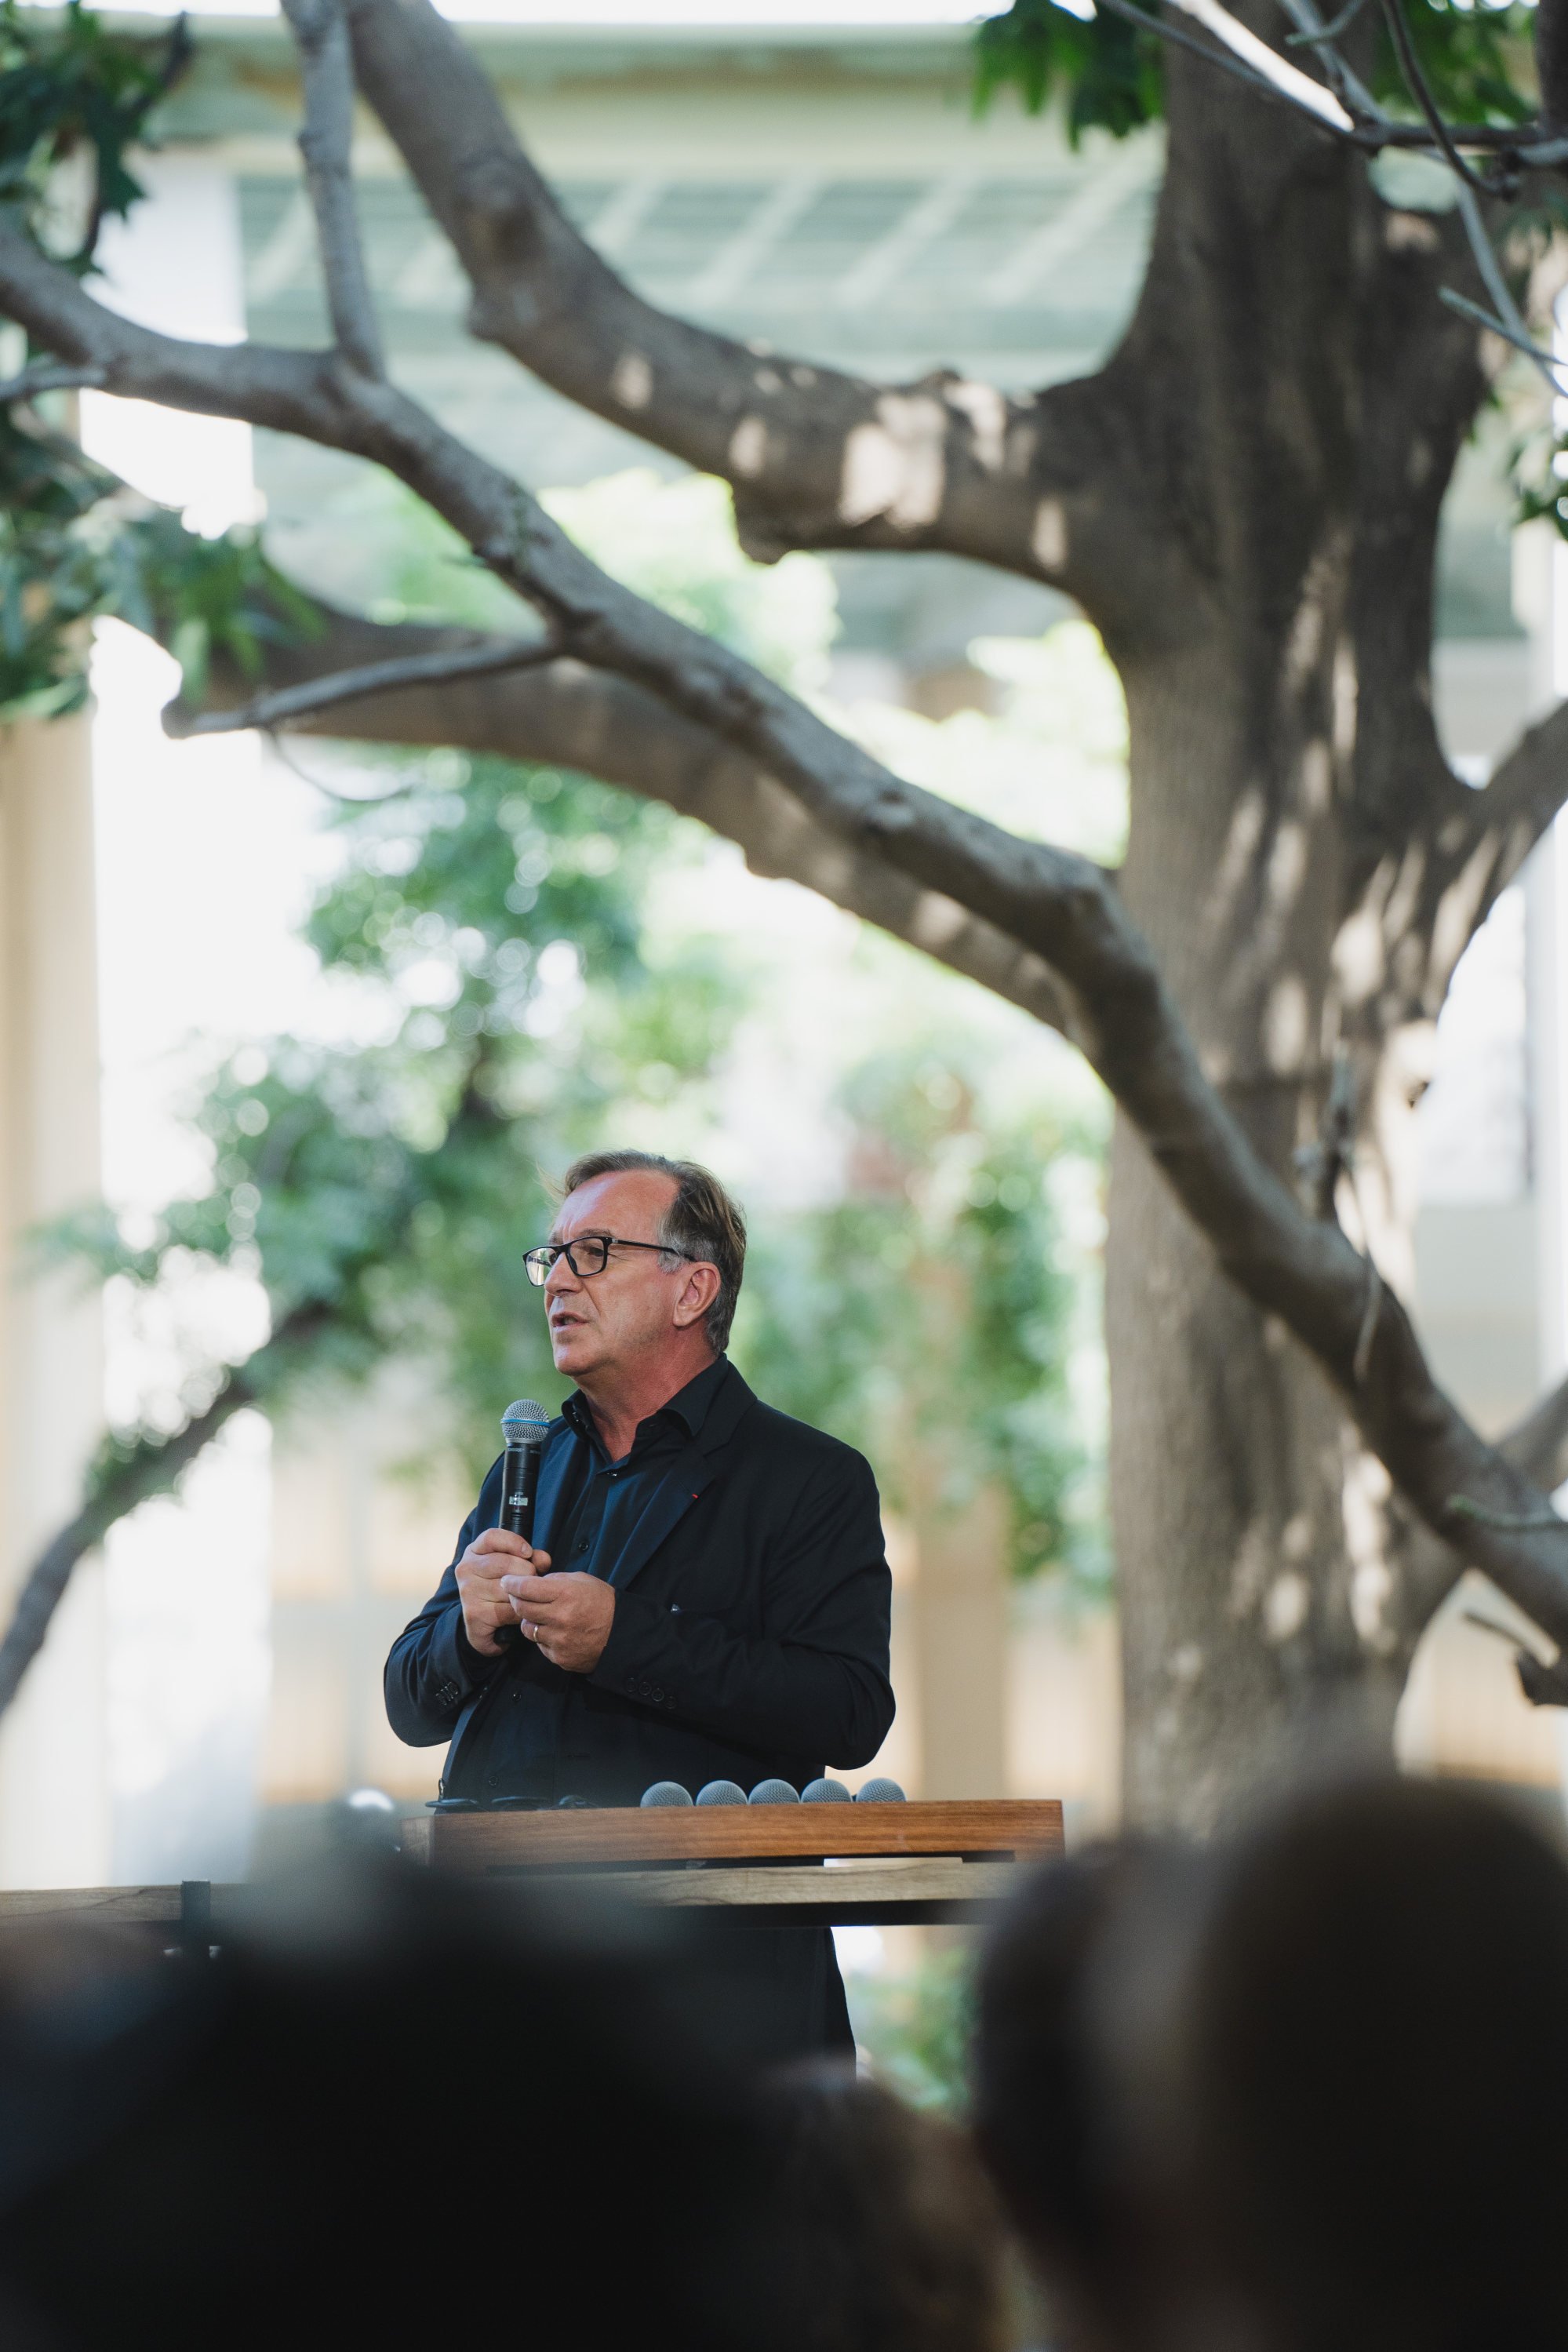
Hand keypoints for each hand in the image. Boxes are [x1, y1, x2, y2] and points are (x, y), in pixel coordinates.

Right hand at [455, 1528, 552, 1657]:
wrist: (485, 1624)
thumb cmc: (503, 1588)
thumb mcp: (516, 1567)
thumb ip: (532, 1559)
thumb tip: (543, 1560)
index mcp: (474, 1552)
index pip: (491, 1537)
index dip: (513, 1542)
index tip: (528, 1552)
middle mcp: (466, 1568)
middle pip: (504, 1563)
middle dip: (527, 1572)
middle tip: (532, 1582)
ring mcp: (467, 1591)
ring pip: (507, 1589)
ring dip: (525, 1595)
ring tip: (527, 1598)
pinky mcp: (474, 1614)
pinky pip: (508, 1611)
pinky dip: (520, 1613)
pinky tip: (520, 1614)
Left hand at [500, 1570, 615, 1674]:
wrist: (622, 1634)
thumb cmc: (603, 1603)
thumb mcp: (582, 1581)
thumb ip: (555, 1581)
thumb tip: (533, 1582)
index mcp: (566, 1594)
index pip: (526, 1588)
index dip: (512, 1583)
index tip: (506, 1581)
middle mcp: (560, 1617)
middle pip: (521, 1609)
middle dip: (516, 1600)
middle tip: (517, 1596)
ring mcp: (558, 1640)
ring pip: (528, 1629)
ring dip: (530, 1621)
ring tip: (542, 1616)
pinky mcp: (559, 1657)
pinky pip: (540, 1645)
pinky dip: (543, 1638)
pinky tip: (556, 1632)